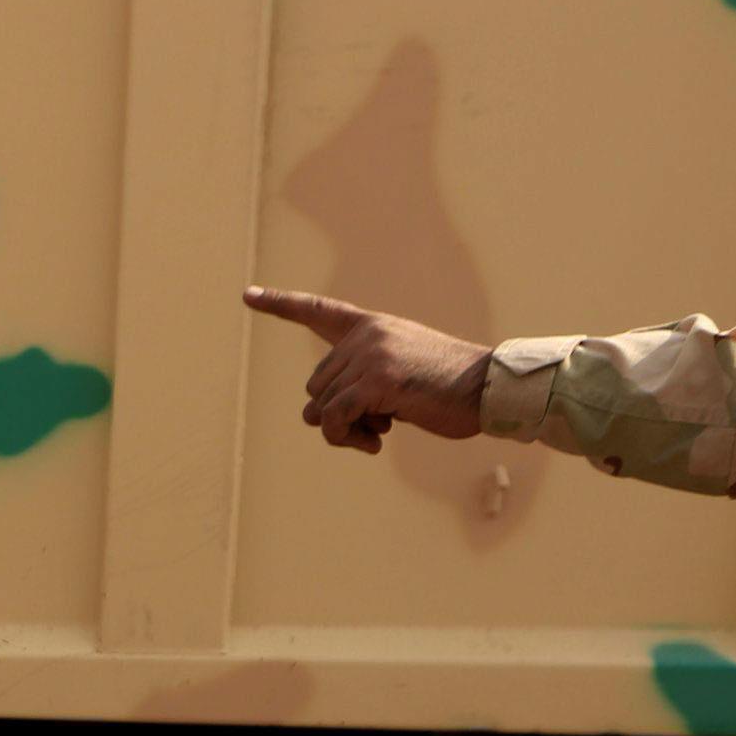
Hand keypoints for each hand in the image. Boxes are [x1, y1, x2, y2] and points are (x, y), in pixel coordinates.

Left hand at [245, 286, 491, 451]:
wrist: (488, 388)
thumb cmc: (445, 388)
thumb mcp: (395, 378)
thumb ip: (353, 386)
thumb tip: (312, 417)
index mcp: (371, 327)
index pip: (318, 312)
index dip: (280, 304)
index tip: (248, 294)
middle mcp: (366, 335)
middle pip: (316, 386)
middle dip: (338, 413)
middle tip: (377, 422)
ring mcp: (370, 355)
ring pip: (321, 407)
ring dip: (344, 430)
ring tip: (381, 428)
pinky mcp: (376, 381)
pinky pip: (335, 420)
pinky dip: (348, 438)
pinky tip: (378, 441)